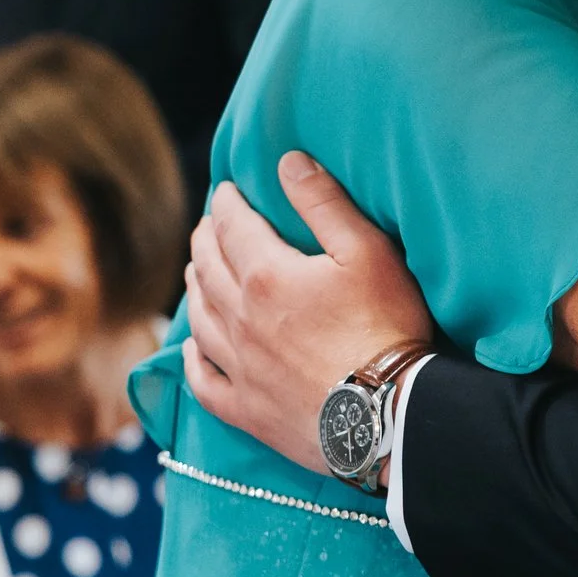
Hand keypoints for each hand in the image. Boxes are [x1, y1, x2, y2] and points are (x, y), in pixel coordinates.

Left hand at [184, 152, 434, 474]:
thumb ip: (324, 203)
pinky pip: (203, 381)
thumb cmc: (385, 326)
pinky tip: (192, 349)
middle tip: (206, 225)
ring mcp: (239, 368)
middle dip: (204, 240)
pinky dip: (191, 360)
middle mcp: (240, 319)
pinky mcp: (246, 409)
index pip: (233, 227)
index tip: (224, 189)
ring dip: (193, 289)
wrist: (385, 415)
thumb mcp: (367, 251)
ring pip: (200, 320)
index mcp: (267, 276)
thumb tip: (287, 161)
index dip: (226, 203)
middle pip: (207, 270)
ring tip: (195, 272)